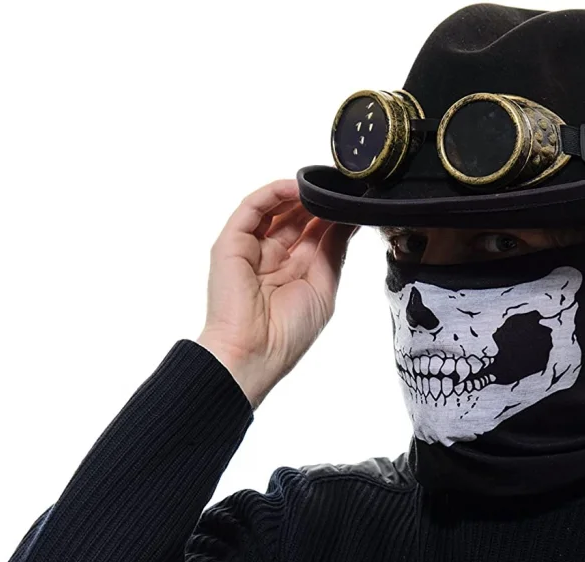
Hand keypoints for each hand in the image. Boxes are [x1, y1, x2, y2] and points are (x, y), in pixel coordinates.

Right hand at [196, 179, 358, 409]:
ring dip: (298, 194)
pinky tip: (296, 188)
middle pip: (296, 217)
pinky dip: (273, 193)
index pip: (314, 233)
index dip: (332, 216)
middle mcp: (272, 257)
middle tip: (341, 187)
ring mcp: (251, 248)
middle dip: (318, 202)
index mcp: (294, 271)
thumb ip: (334, 249)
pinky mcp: (231, 243)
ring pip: (274, 209)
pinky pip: (251, 208)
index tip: (353, 200)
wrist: (255, 353)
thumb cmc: (287, 332)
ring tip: (322, 186)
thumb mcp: (324, 285)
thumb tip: (349, 220)